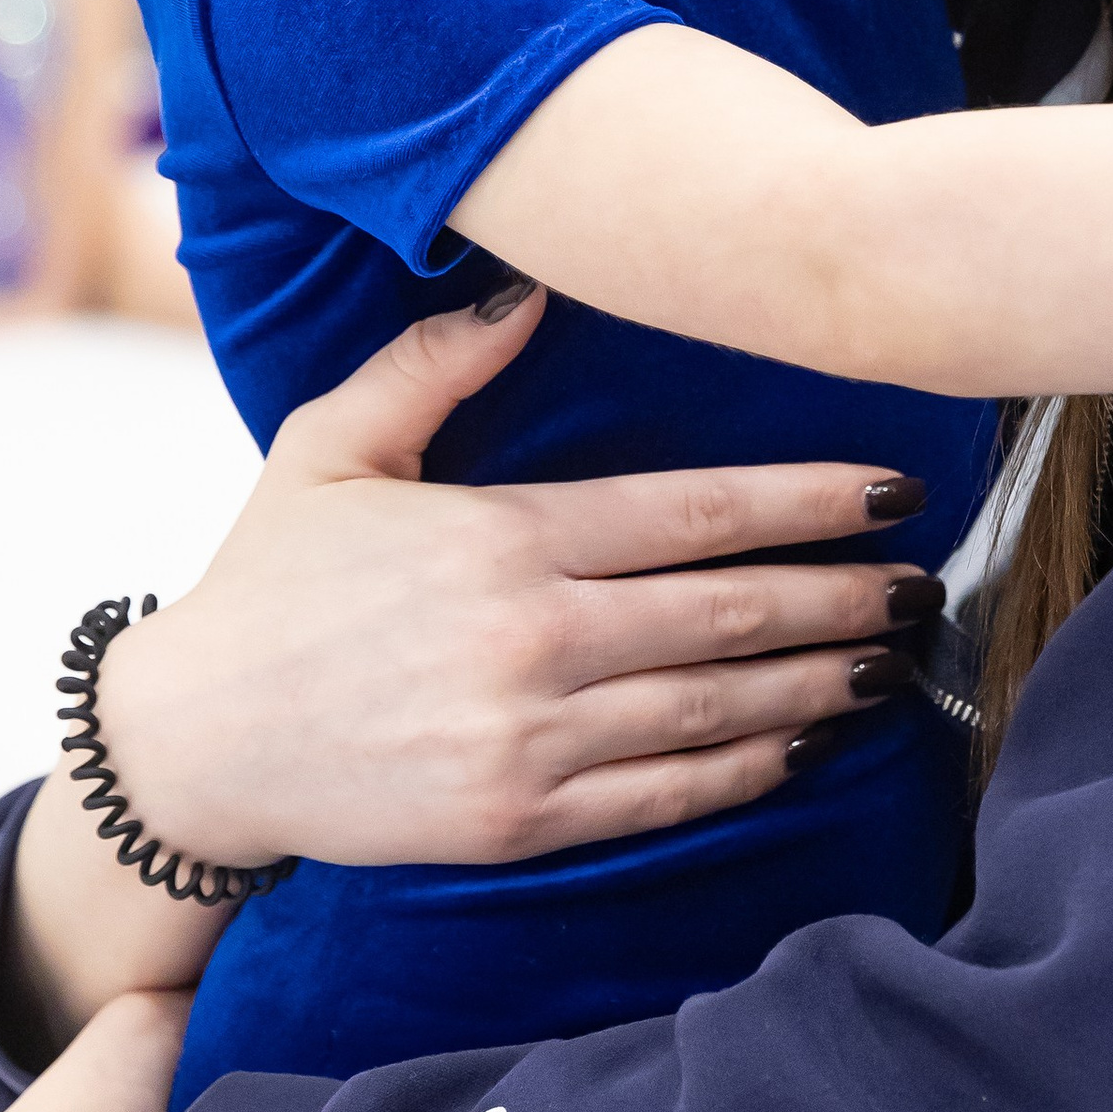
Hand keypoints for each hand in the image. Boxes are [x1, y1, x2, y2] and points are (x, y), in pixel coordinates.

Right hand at [87, 287, 939, 875]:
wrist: (190, 745)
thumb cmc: (266, 584)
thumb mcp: (330, 447)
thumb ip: (433, 365)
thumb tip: (528, 290)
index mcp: (502, 539)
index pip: (694, 513)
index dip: (808, 500)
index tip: (889, 490)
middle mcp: (530, 638)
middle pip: (728, 610)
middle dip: (840, 594)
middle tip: (921, 582)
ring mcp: (527, 738)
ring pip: (715, 708)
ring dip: (816, 682)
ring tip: (888, 659)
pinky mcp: (516, 821)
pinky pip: (662, 796)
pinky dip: (744, 770)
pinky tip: (802, 742)